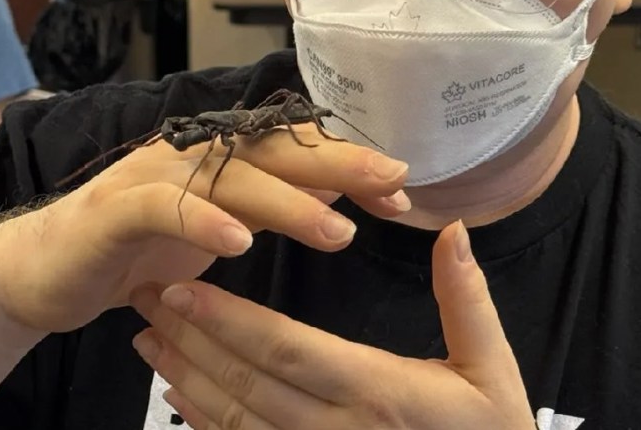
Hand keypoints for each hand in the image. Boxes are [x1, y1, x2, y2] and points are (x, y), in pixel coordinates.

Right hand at [0, 124, 408, 333]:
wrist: (47, 265)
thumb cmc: (141, 245)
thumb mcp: (222, 224)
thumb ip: (273, 205)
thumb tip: (341, 197)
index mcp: (225, 158)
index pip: (298, 151)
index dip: (349, 164)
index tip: (401, 186)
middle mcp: (197, 155)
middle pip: (277, 151)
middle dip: (338, 166)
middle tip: (393, 182)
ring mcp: (156, 176)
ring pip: (232, 179)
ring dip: (287, 203)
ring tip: (337, 232)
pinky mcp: (118, 207)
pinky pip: (165, 209)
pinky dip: (203, 222)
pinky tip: (239, 243)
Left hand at [130, 220, 535, 429]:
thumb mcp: (492, 369)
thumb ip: (467, 299)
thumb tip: (453, 229)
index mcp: (379, 393)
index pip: (287, 350)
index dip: (229, 320)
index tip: (184, 288)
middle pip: (247, 384)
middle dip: (191, 339)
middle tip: (148, 300)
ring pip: (237, 423)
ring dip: (186, 378)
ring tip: (150, 338)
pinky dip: (206, 424)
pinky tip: (181, 395)